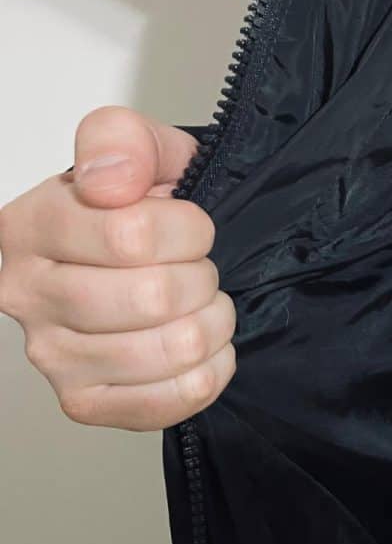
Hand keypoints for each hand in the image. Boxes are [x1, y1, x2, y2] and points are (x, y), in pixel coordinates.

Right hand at [0, 107, 235, 431]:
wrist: (160, 255)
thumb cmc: (147, 206)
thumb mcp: (143, 150)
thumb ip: (122, 141)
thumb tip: (109, 181)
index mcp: (30, 226)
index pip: (131, 236)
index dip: (188, 231)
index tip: (192, 226)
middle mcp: (27, 294)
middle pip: (154, 298)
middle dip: (202, 277)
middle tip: (198, 269)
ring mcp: (51, 356)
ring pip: (171, 349)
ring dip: (212, 322)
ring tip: (202, 304)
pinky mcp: (84, 402)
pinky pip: (170, 400)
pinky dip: (209, 372)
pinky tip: (202, 347)